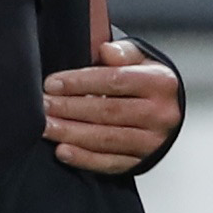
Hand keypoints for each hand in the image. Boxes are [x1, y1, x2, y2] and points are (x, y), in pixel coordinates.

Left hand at [44, 40, 180, 175]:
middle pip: (108, 112)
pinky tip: (62, 151)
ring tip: (46, 127)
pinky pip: (110, 163)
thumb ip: (123, 52)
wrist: (168, 111)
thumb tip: (106, 50)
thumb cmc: (146, 82)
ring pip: (106, 139)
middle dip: (69, 109)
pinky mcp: (143, 162)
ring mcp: (153, 141)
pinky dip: (84, 158)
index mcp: (159, 83)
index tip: (52, 84)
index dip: (80, 82)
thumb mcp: (141, 59)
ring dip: (71, 134)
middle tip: (43, 106)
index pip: (115, 80)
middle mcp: (160, 114)